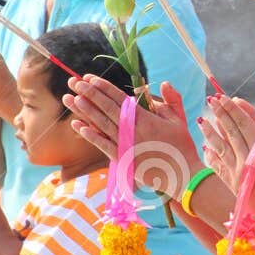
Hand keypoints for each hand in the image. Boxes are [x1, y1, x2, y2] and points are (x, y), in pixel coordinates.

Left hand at [64, 77, 200, 195]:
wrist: (182, 176)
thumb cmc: (181, 147)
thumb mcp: (180, 120)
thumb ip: (172, 99)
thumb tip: (163, 82)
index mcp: (146, 119)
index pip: (120, 99)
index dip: (104, 87)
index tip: (90, 78)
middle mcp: (133, 130)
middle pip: (107, 108)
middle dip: (90, 94)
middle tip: (74, 83)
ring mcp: (126, 145)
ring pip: (102, 124)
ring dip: (85, 111)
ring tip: (71, 99)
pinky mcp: (123, 160)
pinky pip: (103, 145)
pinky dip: (90, 135)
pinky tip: (78, 126)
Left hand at [201, 98, 254, 232]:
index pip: (244, 123)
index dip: (234, 109)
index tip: (225, 98)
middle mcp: (246, 159)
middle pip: (230, 132)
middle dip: (221, 115)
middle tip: (212, 101)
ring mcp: (237, 172)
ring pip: (220, 147)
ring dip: (211, 132)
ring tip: (202, 121)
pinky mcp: (234, 185)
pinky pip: (219, 167)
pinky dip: (212, 156)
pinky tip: (206, 149)